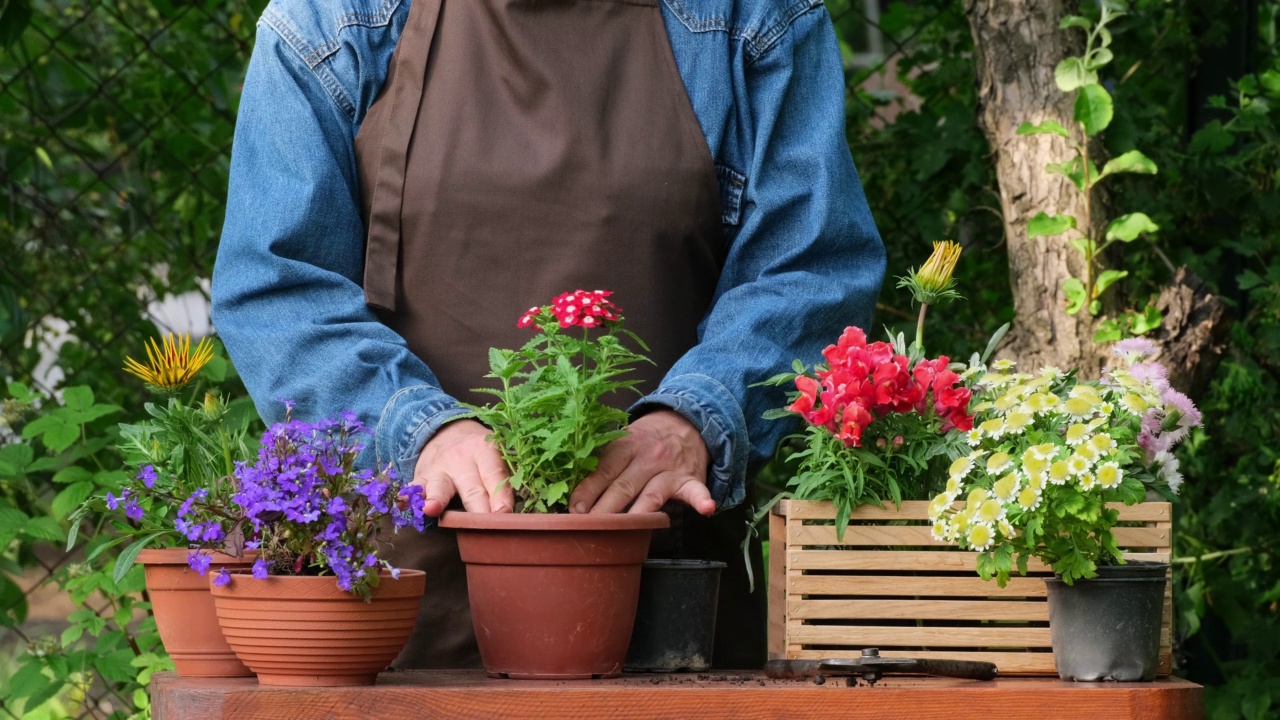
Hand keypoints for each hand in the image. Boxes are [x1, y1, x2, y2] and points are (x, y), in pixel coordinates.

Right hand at [413, 419, 513, 516]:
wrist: (447, 431)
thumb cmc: (479, 453)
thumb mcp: (495, 455)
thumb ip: (504, 479)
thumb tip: (513, 512)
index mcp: (485, 451)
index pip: (494, 475)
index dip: (500, 496)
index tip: (505, 514)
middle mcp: (462, 459)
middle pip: (471, 488)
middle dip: (478, 509)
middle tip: (485, 525)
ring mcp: (439, 468)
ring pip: (440, 486)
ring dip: (436, 498)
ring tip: (432, 509)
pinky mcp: (421, 476)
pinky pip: (415, 487)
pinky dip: (408, 497)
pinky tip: (403, 505)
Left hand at [569, 410, 714, 515]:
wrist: (686, 420)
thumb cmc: (645, 438)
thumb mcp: (622, 441)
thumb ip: (602, 463)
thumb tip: (571, 493)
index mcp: (624, 446)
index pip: (603, 471)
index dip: (587, 491)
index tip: (573, 510)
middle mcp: (646, 457)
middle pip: (623, 487)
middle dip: (604, 510)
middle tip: (588, 529)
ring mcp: (669, 469)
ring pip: (651, 495)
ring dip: (638, 514)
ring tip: (623, 530)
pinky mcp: (690, 479)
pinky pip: (696, 491)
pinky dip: (702, 499)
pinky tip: (706, 509)